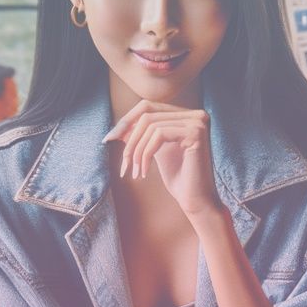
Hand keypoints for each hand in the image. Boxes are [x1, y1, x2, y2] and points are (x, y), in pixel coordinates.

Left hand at [103, 99, 222, 218]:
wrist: (195, 200)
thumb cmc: (178, 178)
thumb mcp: (154, 150)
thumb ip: (141, 135)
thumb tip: (118, 128)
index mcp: (186, 116)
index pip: (148, 106)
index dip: (127, 121)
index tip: (109, 139)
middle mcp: (195, 114)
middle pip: (147, 114)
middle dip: (130, 138)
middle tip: (123, 162)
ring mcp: (197, 121)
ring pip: (151, 125)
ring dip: (137, 150)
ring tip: (135, 171)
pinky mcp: (196, 132)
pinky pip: (160, 134)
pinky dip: (147, 153)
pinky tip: (145, 171)